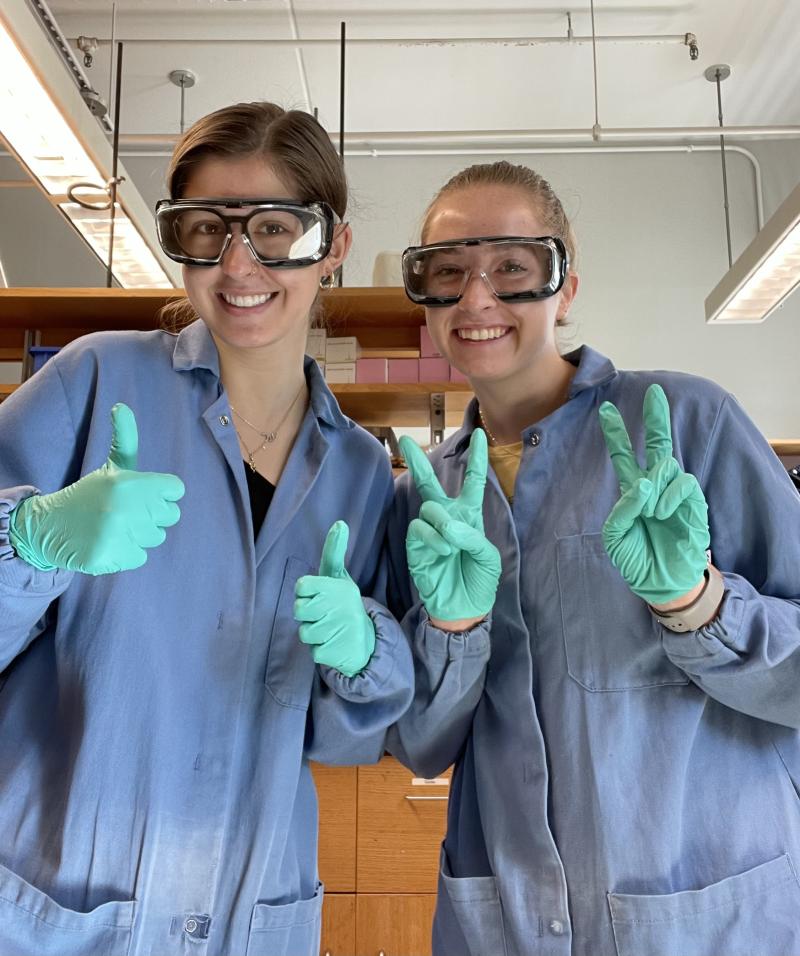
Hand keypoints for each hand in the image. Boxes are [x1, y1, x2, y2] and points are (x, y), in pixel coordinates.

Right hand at [9, 403, 184, 574]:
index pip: (175, 489)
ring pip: (157, 537)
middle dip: (152, 515)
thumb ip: (125, 438)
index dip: (162, 492)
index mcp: (128, 482)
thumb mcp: (112, 466)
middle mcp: (123, 506)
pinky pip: (140, 557)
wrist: (52, 525)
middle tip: (126, 511)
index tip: (143, 493)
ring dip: (140, 535)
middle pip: (171, 515)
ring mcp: (116, 533)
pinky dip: (126, 553)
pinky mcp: (108, 555)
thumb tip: (122, 406)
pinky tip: (108, 542)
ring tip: (116, 526)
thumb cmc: (92, 494)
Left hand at [294, 521, 375, 677]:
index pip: (301, 586)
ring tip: (330, 629)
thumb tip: (340, 523)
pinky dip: (321, 650)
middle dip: (307, 615)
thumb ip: (334, 552)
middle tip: (323, 614)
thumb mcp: (339, 577)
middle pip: (298, 610)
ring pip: (304, 632)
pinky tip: (335, 644)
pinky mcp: (336, 652)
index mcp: (337, 586)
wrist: (366, 640)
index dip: (306, 593)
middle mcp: (340, 607)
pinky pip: (313, 652)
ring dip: (314, 633)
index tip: (318, 595)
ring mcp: (338, 630)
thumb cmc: (343, 604)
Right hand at [399, 429, 500, 624]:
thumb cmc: (480, 580)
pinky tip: (442, 552)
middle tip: (405, 439)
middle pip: (431, 483)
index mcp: (470, 515)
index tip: (482, 435)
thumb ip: (472, 536)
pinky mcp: (416, 544)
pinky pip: (420, 529)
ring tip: (451, 545)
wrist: (462, 608)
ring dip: (442, 524)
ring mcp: (429, 530)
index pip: (473, 482)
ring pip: (429, 508)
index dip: (477, 459)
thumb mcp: (489, 558)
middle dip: (418, 461)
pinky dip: (433, 538)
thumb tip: (448, 524)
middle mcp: (447, 517)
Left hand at [599, 383, 709, 604]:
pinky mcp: (694, 502)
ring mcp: (675, 493)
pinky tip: (663, 512)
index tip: (605, 410)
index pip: (624, 457)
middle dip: (656, 418)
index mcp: (633, 492)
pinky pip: (682, 483)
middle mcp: (655, 487)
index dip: (616, 435)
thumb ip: (623, 509)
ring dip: (655, 486)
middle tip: (655, 392)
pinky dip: (669, 495)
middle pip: (658, 445)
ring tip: (652, 513)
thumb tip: (644, 483)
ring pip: (667, 466)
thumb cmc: (636, 559)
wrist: (661, 580)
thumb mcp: (616, 536)